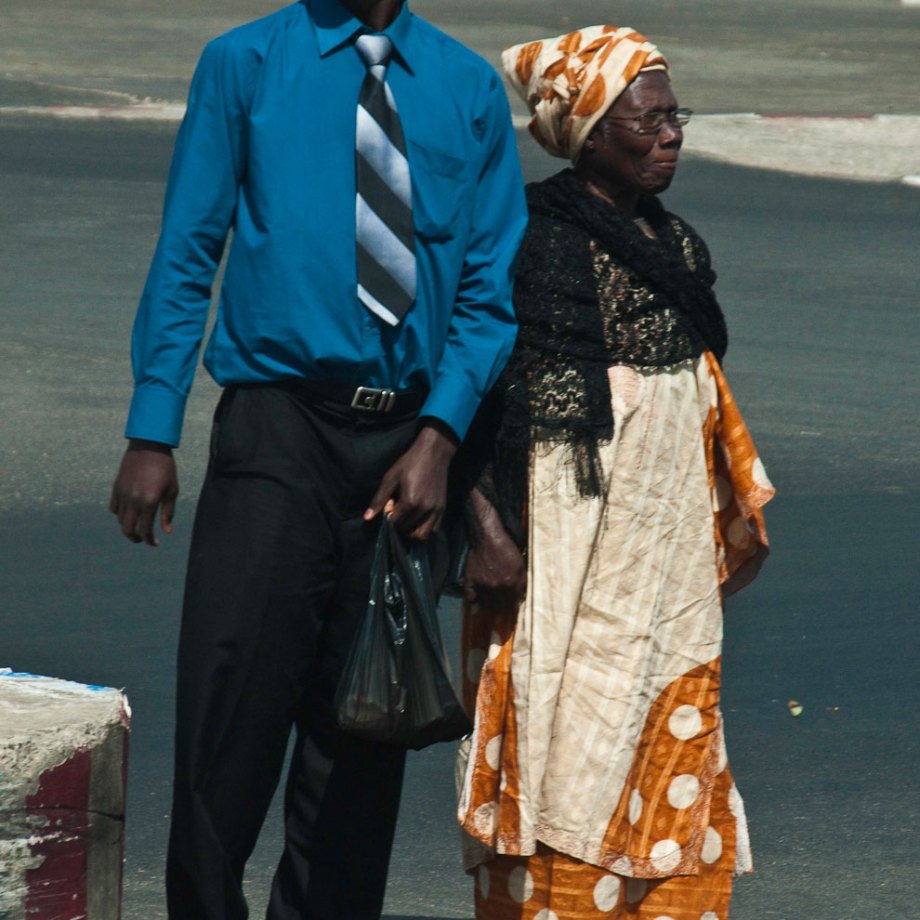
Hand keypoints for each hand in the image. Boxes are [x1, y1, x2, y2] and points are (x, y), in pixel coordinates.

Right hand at [109, 439, 178, 545]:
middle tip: (142, 539)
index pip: (145, 530)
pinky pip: (114, 508)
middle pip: (127, 529)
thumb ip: (168, 512)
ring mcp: (122, 494)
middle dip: (135, 538)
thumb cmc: (165, 468)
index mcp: (149, 501)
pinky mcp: (116, 487)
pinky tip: (129, 512)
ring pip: (120, 520)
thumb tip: (166, 531)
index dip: (149, 540)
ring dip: (128, 526)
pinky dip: (120, 514)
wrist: (149, 446)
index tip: (154, 543)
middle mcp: (133, 500)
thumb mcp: (172, 490)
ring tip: (138, 525)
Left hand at [364, 420, 458, 540]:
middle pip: (407, 530)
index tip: (391, 503)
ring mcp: (436, 510)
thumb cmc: (409, 463)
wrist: (434, 453)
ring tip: (407, 518)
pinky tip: (418, 517)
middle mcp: (424, 509)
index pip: (395, 522)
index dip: (389, 515)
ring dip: (412, 531)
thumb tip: (367, 518)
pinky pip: (433, 529)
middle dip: (399, 524)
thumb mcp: (390, 478)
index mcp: (410, 501)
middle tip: (398, 509)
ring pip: (422, 535)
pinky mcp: (443, 509)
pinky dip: (424, 528)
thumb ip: (379, 499)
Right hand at [463, 489, 526, 610]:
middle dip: (502, 609)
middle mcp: (497, 587)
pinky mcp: (470, 581)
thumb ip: (522, 582)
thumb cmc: (506, 549)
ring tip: (490, 606)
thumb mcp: (520, 564)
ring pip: (486, 605)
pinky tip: (476, 599)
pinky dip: (473, 600)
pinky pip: (470, 597)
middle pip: (499, 607)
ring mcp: (482, 585)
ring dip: (489, 607)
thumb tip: (522, 596)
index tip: (512, 608)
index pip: (513, 604)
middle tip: (501, 608)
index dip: (513, 607)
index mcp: (511, 584)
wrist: (488, 537)